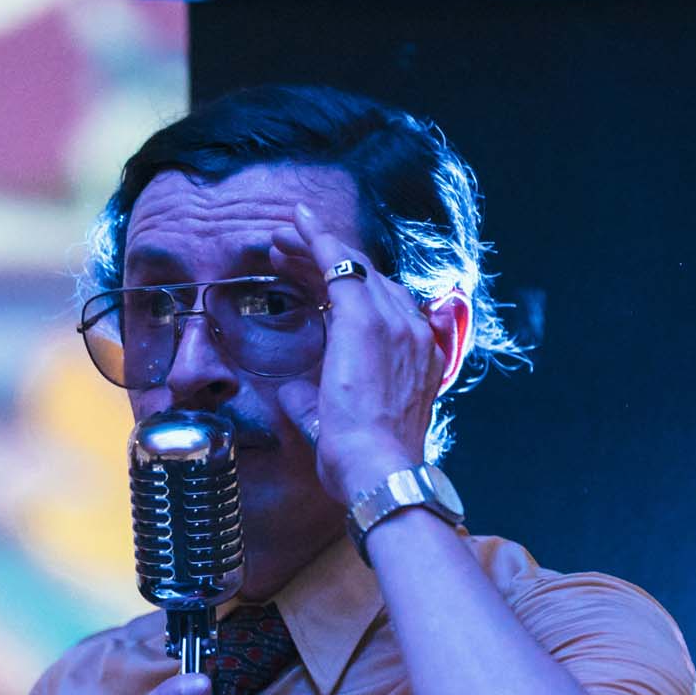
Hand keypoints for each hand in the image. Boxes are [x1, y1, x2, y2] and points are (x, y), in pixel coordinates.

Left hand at [271, 203, 466, 509]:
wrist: (378, 469)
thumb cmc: (362, 462)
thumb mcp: (339, 425)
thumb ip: (314, 403)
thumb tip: (291, 394)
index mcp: (416, 355)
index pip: (380, 305)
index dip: (344, 286)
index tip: (312, 278)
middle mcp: (412, 331)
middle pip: (367, 280)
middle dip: (324, 261)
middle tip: (286, 251)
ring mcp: (393, 322)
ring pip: (351, 267)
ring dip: (314, 249)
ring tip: (279, 238)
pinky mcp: (366, 320)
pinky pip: (340, 265)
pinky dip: (317, 240)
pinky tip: (295, 226)